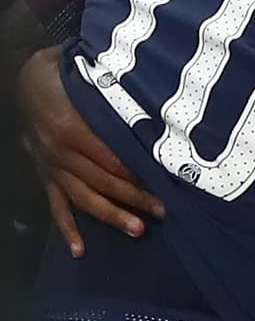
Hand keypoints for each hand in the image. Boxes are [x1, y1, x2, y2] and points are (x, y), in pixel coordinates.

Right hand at [17, 47, 164, 255]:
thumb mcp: (89, 73)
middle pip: (103, 181)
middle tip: (162, 211)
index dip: (137, 173)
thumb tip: (154, 93)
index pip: (112, 159)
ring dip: (110, 215)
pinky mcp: (44, 174)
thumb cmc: (66, 70)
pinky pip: (56, 204)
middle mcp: (59, 153)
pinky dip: (67, 228)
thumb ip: (115, 89)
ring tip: (137, 230)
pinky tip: (79, 250)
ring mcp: (50, 166)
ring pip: (83, 197)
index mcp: (73, 128)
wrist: (25, 77)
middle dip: (134, 197)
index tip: (164, 184)